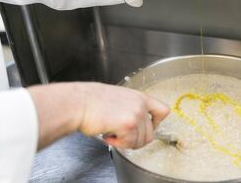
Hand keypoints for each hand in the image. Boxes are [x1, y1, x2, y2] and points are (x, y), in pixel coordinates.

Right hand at [28, 82, 169, 149]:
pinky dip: (118, 143)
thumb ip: (131, 108)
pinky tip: (108, 135)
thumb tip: (136, 125)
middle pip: (150, 133)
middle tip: (121, 136)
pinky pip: (129, 143)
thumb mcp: (118, 98)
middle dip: (136, 139)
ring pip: (141, 141)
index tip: (147, 127)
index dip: (156, 123)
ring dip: (126, 142)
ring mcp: (136, 114)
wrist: (78, 103)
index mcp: (140, 97)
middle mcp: (141, 104)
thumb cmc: (91, 101)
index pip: (163, 110)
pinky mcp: (128, 125)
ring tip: (112, 133)